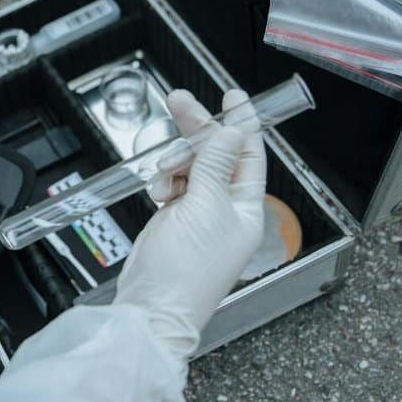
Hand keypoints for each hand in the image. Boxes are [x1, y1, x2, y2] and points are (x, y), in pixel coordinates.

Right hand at [115, 89, 265, 361]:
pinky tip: (158, 191)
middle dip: (198, 130)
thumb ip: (215, 165)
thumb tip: (230, 132)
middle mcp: (225, 208)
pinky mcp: (173, 217)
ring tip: (164, 172)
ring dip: (175, 161)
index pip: (248, 154)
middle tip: (179, 102)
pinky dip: (162, 180)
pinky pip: (171, 183)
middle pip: (215, 155)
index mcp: (246, 207)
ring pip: (189, 166)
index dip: (241, 123)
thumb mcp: (205, 207)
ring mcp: (198, 212)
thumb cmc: (186, 271)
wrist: (152, 306)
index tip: (232, 96)